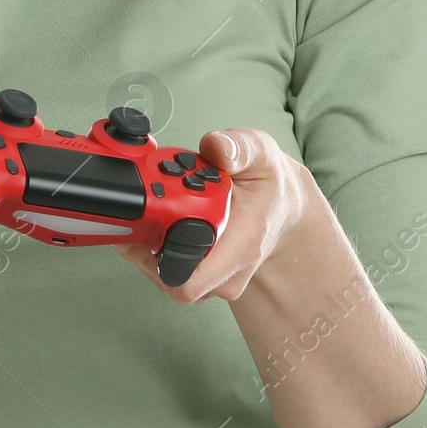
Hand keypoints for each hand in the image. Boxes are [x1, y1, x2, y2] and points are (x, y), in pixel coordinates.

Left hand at [113, 127, 317, 303]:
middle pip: (165, 277)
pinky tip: (162, 219)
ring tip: (158, 207)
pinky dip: (155, 245)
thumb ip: (238, 147)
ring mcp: (216, 279)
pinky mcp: (204, 277)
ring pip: (161, 275)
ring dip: (148, 243)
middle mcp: (228, 272)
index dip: (154, 254)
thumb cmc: (269, 183)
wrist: (282, 205)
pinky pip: (166, 270)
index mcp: (241, 246)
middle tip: (148, 202)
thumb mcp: (260, 153)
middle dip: (145, 239)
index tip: (148, 215)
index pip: (187, 279)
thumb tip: (216, 148)